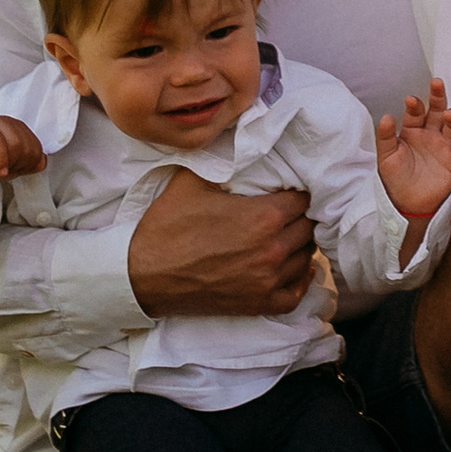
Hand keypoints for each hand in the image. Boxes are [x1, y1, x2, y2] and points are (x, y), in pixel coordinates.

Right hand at [0, 113, 46, 218]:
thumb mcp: (12, 168)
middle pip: (28, 147)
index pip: (37, 149)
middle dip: (18, 165)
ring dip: (9, 163)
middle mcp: (9, 123)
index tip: (14, 171)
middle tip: (4, 170)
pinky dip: (0, 160)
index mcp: (20, 130)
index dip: (28, 165)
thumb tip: (42, 161)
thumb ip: (30, 164)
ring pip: (17, 144)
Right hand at [127, 168, 317, 316]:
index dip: (295, 192)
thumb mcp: (193, 180)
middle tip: (286, 212)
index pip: (302, 199)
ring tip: (287, 235)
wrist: (142, 275)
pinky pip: (296, 294)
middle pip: (308, 227)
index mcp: (263, 216)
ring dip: (299, 245)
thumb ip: (225, 163)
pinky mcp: (258, 304)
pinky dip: (300, 280)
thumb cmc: (167, 226)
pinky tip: (296, 268)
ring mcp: (267, 280)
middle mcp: (272, 249)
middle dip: (299, 217)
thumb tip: (242, 146)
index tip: (286, 191)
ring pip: (305, 258)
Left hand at [375, 78, 450, 226]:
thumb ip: (385, 137)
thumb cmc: (395, 179)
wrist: (406, 205)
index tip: (410, 100)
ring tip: (449, 113)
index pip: (416, 112)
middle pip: (438, 110)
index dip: (415, 105)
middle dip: (438, 97)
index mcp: (413, 130)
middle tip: (437, 84)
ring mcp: (444, 146)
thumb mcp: (386, 157)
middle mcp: (431, 134)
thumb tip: (386, 116)